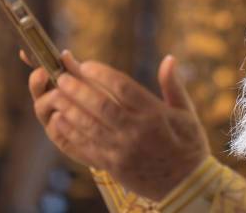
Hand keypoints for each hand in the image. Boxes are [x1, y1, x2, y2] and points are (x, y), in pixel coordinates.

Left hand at [21, 50, 210, 200]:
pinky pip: (86, 147)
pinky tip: (60, 120)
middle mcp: (136, 131)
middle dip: (78, 89)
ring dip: (69, 108)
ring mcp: (122, 150)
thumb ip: (173, 85)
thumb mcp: (187, 114)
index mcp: (155, 115)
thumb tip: (169, 58)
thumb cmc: (189, 145)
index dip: (102, 74)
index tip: (86, 65)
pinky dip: (71, 132)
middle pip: (100, 105)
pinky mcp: (113, 166)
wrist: (187, 186)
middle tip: (63, 77)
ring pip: (89, 125)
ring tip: (56, 95)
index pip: (123, 88)